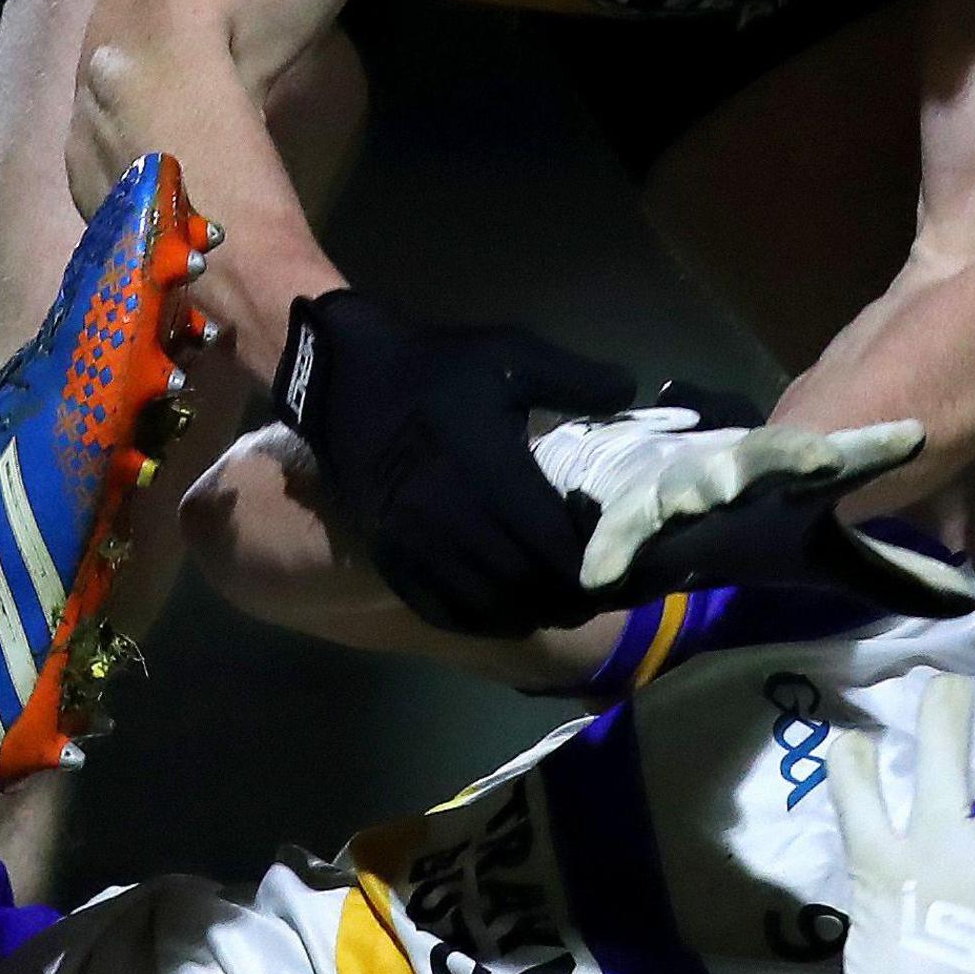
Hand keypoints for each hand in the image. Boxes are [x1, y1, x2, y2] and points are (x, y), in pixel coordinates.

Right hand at [273, 288, 637, 636]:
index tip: (618, 565)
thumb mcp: (509, 353)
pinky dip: (483, 620)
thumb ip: (574, 378)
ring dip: (530, 613)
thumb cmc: (436, 369)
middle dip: (569, 597)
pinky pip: (444, 612)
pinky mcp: (391, 558)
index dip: (594, 568)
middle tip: (595, 591)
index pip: (556, 547)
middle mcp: (452, 520)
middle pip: (528, 588)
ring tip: (555, 602)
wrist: (345, 381)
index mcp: (489, 472)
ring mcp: (417, 547)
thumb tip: (630, 392)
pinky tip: (505, 608)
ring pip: (489, 609)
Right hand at [529, 408, 974, 617]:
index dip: (877, 448)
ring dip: (698, 488)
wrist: (666, 517)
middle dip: (787, 455)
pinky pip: (626, 534)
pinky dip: (614, 549)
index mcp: (797, 479)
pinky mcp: (638, 518)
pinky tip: (604, 572)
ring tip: (703, 498)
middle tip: (818, 459)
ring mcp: (688, 489)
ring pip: (694, 482)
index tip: (915, 438)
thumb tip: (965, 599)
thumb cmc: (756, 530)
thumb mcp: (828, 555)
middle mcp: (744, 474)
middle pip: (770, 457)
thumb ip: (892, 572)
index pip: (848, 457)